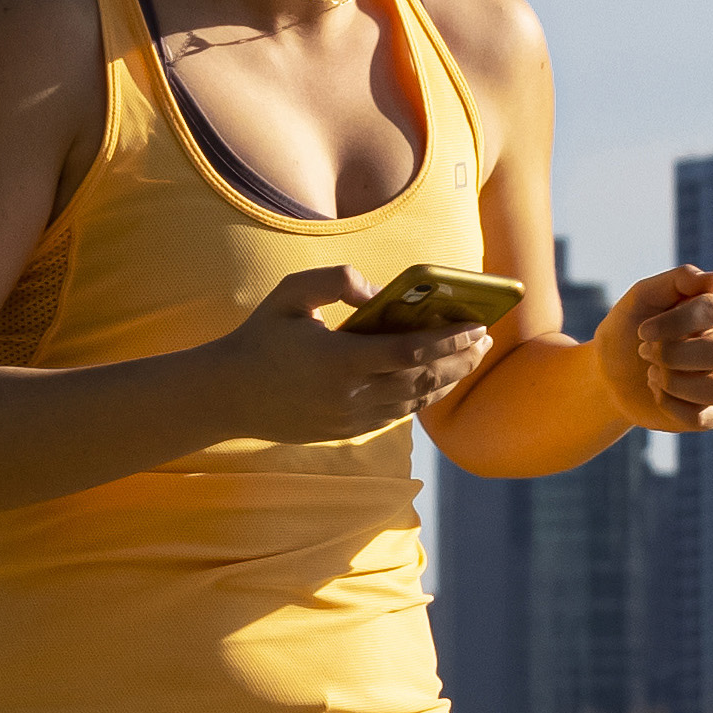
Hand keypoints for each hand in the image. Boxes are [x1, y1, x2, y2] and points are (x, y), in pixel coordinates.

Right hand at [217, 262, 491, 442]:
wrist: (228, 397)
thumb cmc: (260, 337)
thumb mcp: (290, 294)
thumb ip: (335, 280)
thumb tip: (377, 290)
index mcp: (339, 360)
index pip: (410, 351)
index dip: (448, 339)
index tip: (477, 325)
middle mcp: (351, 396)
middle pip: (422, 380)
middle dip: (459, 359)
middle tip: (485, 340)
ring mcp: (351, 420)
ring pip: (414, 403)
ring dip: (447, 380)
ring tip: (470, 358)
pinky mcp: (347, 432)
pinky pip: (397, 416)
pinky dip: (422, 398)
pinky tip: (436, 380)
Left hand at [600, 266, 712, 430]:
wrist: (606, 376)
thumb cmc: (626, 333)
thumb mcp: (641, 297)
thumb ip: (679, 280)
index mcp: (709, 315)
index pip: (712, 310)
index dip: (674, 323)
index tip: (642, 331)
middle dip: (670, 355)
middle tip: (645, 353)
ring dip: (672, 383)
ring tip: (653, 375)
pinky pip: (704, 417)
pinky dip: (671, 406)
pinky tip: (659, 395)